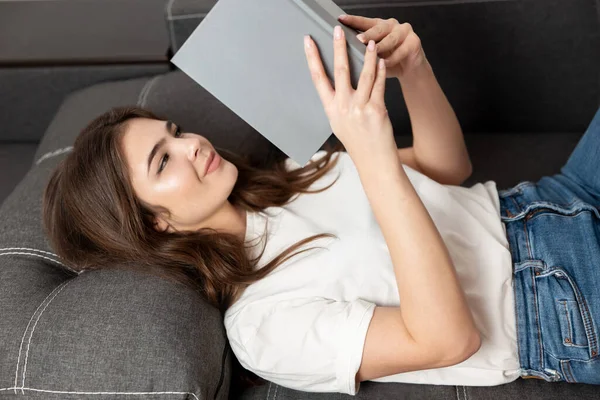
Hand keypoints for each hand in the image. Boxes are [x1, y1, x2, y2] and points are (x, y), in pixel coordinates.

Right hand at [303, 25, 395, 157]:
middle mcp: (343, 108)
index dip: (312, 58)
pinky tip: (382, 61)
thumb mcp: (340, 123)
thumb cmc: (358, 143)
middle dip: (338, 48)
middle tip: (338, 31)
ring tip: (369, 42)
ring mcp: (360, 109)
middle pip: (339, 71)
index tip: (308, 41)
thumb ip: (339, 103)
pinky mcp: (376, 110)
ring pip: (363, 74)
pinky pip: (379, 85)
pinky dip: (381, 71)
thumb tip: (339, 81)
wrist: (374, 161)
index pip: (318, 78)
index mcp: (331, 110)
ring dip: (367, 56)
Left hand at [338, 14, 426, 78]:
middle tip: (358, 39)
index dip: (353, 20)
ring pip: (390, 39)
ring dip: (381, 46)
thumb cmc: (389, 61)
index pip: (364, 22)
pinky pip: (401, 51)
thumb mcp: (374, 56)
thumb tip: (345, 55)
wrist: (409, 69)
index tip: (341, 19)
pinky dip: (392, 58)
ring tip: (372, 52)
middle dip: (368, 34)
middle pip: (378, 28)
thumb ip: (364, 52)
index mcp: (379, 26)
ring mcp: (403, 32)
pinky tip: (384, 63)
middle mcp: (391, 26)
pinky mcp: (414, 42)